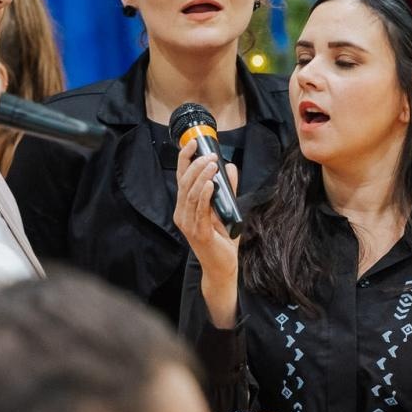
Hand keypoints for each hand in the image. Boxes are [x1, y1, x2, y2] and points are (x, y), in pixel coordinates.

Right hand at [172, 140, 239, 325]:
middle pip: (184, 183)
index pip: (181, 178)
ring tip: (213, 165)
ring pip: (191, 194)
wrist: (222, 267)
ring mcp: (188, 224)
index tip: (193, 143)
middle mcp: (182, 214)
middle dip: (195, 165)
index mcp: (185, 207)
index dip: (184, 159)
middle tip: (210, 154)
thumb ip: (228, 189)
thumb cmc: (222, 240)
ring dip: (201, 177)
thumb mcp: (226, 209)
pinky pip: (199, 209)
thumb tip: (231, 166)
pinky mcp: (198, 232)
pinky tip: (211, 184)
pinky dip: (205, 195)